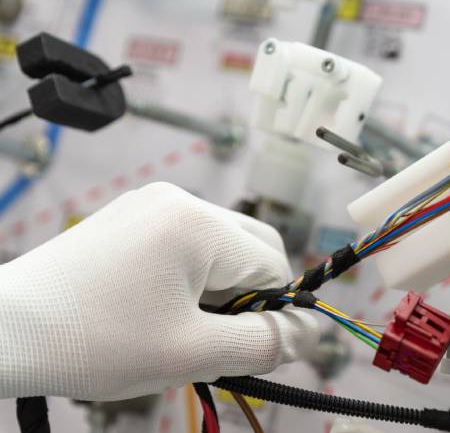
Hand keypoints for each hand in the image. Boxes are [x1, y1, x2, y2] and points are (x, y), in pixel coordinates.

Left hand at [0, 182, 317, 399]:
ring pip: (220, 246)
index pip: (273, 265)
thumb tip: (316, 332)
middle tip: (212, 339)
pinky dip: (189, 277)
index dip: (271, 311)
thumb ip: (265, 342)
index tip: (244, 347)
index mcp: (198, 224)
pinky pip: (186, 242)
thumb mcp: (192, 353)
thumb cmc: (95, 342)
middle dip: (248, 296)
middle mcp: (178, 199)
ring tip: (178, 327)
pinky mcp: (130, 216)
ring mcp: (150, 203)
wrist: (5, 331)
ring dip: (218, 289)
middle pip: (251, 248)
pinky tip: (157, 307)